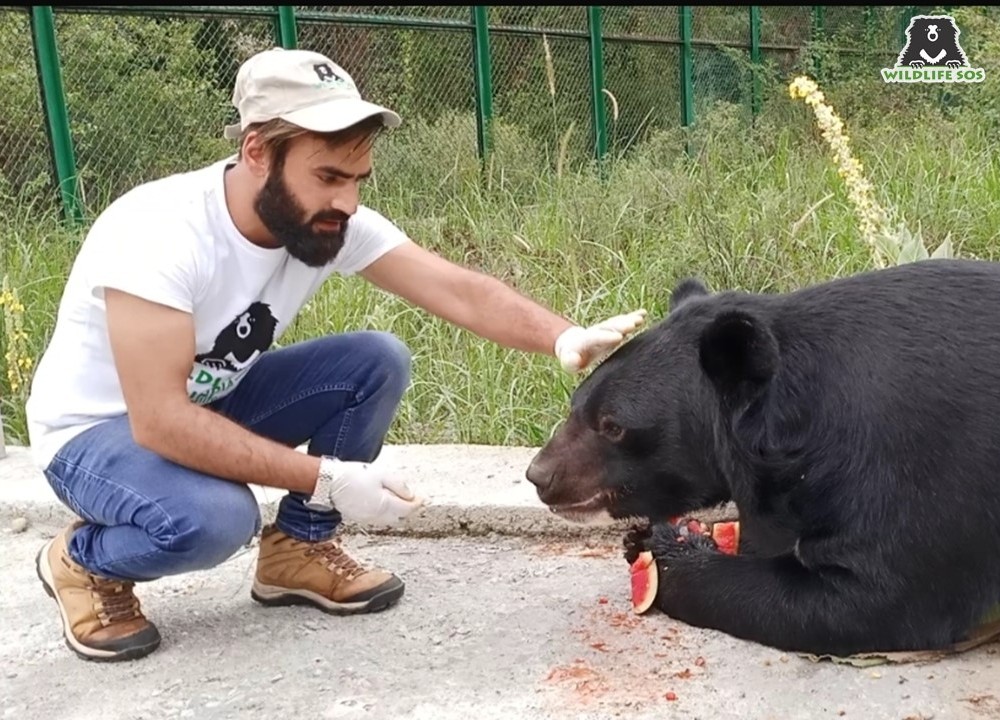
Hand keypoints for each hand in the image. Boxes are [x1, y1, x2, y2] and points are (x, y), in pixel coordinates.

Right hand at [305, 457, 424, 525]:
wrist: (329, 482)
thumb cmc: (354, 475)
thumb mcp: (381, 475)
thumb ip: (399, 486)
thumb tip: (411, 495)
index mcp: (385, 505)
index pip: (407, 508)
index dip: (417, 503)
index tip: (423, 498)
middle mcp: (377, 516)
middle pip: (400, 517)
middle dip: (408, 508)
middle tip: (413, 498)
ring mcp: (368, 519)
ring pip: (390, 520)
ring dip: (397, 512)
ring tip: (400, 499)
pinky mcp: (360, 518)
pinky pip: (379, 518)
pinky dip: (386, 513)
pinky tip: (385, 503)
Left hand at [554, 309, 647, 372]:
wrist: (573, 344)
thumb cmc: (571, 357)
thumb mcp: (567, 361)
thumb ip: (570, 361)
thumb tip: (574, 359)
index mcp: (586, 339)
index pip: (596, 337)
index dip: (607, 336)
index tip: (619, 337)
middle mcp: (598, 331)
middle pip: (609, 326)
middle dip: (620, 325)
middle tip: (632, 325)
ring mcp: (606, 328)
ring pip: (618, 322)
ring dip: (629, 320)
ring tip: (640, 319)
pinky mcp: (614, 329)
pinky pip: (624, 321)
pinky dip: (633, 316)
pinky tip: (644, 313)